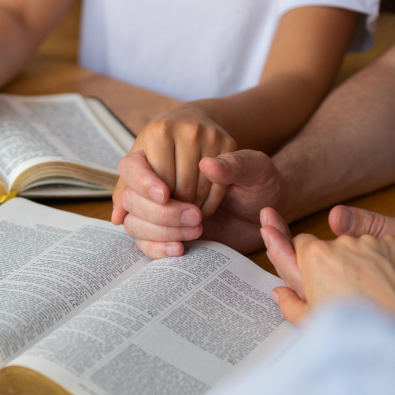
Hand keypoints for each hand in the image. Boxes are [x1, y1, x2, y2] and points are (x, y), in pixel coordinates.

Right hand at [113, 149, 288, 256]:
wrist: (263, 210)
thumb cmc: (258, 182)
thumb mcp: (257, 168)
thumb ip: (236, 164)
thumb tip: (207, 165)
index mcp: (167, 147)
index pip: (136, 166)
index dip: (146, 182)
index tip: (165, 195)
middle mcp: (153, 176)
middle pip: (132, 196)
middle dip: (164, 212)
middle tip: (197, 216)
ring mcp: (153, 206)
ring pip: (133, 221)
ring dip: (164, 230)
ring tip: (198, 228)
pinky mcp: (159, 230)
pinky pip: (141, 242)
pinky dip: (157, 247)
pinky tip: (180, 248)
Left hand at [118, 105, 236, 209]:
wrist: (192, 118)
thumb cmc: (159, 145)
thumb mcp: (140, 159)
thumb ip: (126, 189)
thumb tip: (116, 218)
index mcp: (158, 132)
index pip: (156, 174)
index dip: (154, 193)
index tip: (159, 204)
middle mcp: (186, 130)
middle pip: (178, 186)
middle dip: (171, 208)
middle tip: (168, 219)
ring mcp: (209, 136)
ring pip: (199, 189)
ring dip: (190, 209)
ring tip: (182, 214)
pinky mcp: (228, 143)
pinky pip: (218, 186)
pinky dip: (209, 203)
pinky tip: (200, 207)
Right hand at [260, 207, 394, 324]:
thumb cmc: (358, 326)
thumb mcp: (314, 321)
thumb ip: (291, 303)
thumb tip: (278, 293)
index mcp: (314, 257)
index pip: (299, 244)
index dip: (303, 258)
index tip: (304, 262)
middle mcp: (339, 243)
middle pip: (328, 246)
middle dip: (331, 263)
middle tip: (341, 287)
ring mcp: (368, 242)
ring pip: (355, 247)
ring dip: (356, 262)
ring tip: (367, 290)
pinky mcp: (392, 243)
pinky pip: (380, 248)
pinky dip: (381, 261)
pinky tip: (385, 281)